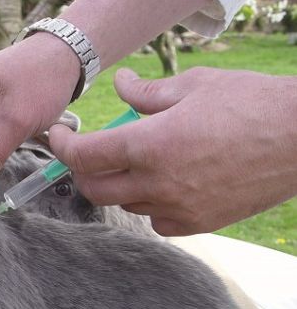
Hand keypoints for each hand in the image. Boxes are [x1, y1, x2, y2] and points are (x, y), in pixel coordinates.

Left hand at [49, 67, 296, 235]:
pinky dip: (149, 205)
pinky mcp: (199, 223)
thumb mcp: (193, 86)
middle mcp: (158, 183)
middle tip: (88, 153)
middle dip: (81, 171)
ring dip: (118, 185)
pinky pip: (156, 221)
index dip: (62, 145)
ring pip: (125, 205)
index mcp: (150, 145)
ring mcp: (178, 208)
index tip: (58, 137)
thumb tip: (119, 84)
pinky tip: (162, 185)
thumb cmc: (251, 103)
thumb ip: (146, 93)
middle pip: (94, 189)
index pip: (84, 155)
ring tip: (134, 163)